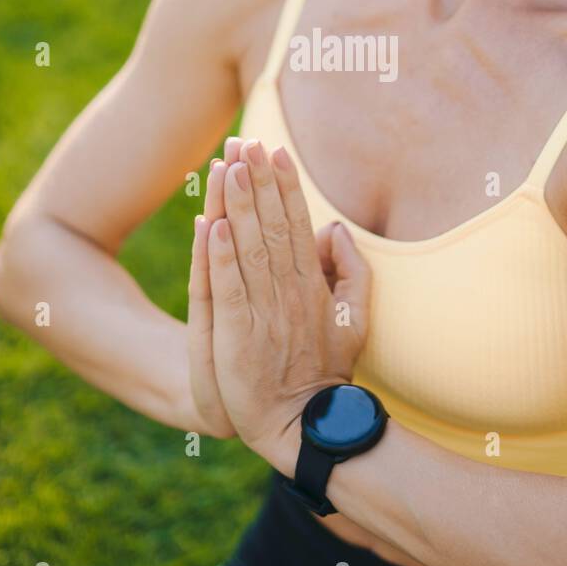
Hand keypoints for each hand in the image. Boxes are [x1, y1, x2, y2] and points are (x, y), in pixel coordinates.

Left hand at [191, 135, 371, 474]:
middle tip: (247, 142)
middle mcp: (291, 292)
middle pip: (273, 227)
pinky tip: (212, 226)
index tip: (276, 151)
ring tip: (230, 167)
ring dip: (239, 207)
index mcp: (314, 285)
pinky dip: (221, 258)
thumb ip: (351, 271)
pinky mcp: (240, 336)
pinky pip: (230, 290)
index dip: (286, 188)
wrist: (306, 424)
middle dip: (260, 183)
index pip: (298, 225)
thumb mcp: (353, 319)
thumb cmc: (325, 371)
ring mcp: (266, 313)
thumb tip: (338, 229)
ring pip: (250, 250)